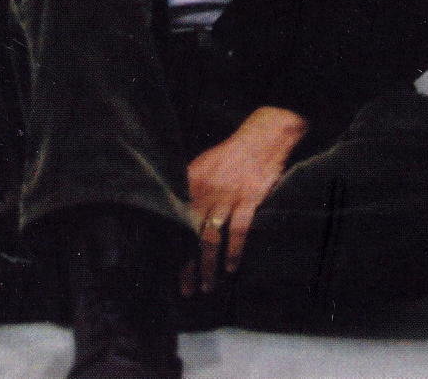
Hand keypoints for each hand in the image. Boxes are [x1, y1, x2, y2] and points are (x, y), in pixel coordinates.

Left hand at [181, 106, 307, 295]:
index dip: (171, 246)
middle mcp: (206, 192)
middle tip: (186, 289)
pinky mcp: (249, 200)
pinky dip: (234, 251)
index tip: (166, 268)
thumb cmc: (230, 155)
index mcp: (191, 184)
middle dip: (187, 265)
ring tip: (208, 287)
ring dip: (208, 266)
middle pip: (191, 235)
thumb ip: (189, 189)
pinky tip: (231, 268)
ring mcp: (228, 197)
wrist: (261, 138)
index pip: (176, 221)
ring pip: (212, 237)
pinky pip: (239, 230)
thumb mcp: (203, 166)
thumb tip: (176, 214)